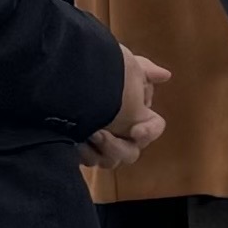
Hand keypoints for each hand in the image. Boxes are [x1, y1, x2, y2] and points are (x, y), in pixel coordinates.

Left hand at [86, 49, 171, 171]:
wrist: (62, 78)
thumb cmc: (99, 71)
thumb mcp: (124, 66)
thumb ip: (146, 72)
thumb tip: (165, 75)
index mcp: (136, 115)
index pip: (154, 128)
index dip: (149, 132)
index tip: (135, 130)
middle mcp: (122, 133)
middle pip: (131, 153)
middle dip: (116, 146)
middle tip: (99, 133)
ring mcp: (100, 144)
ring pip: (110, 161)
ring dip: (99, 150)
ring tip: (85, 135)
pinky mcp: (81, 149)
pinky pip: (88, 161)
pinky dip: (83, 153)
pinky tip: (74, 141)